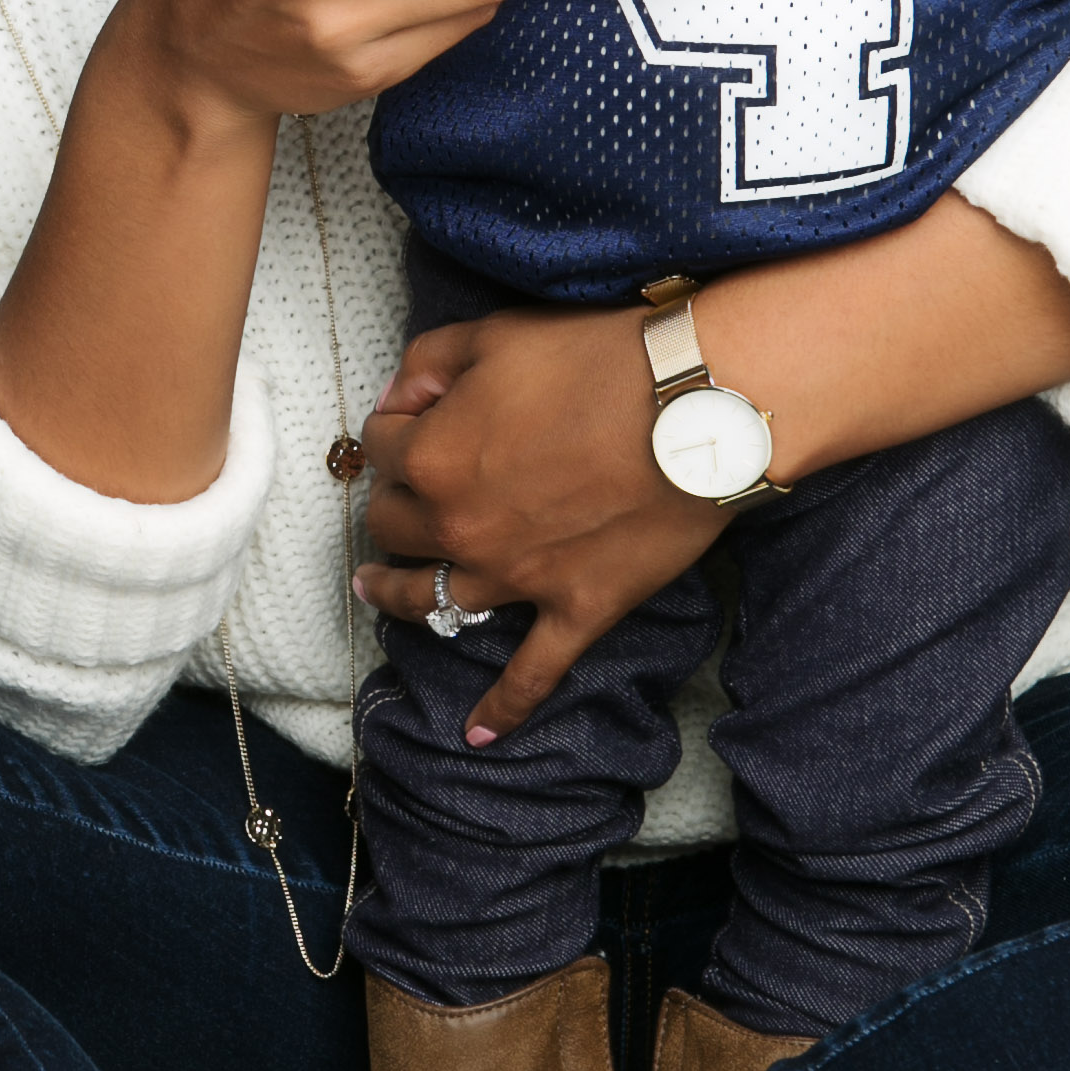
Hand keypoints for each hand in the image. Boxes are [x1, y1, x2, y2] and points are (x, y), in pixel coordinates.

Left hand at [352, 302, 725, 745]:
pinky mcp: (575, 611)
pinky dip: (501, 710)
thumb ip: (428, 362)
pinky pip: (530, 676)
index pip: (381, 445)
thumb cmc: (596, 360)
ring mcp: (516, 579)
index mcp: (433, 458)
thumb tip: (398, 396)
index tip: (408, 415)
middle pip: (393, 525)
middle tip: (398, 495)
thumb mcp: (495, 334)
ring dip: (395, 596)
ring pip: (432, 601)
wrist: (693, 409)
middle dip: (389, 505)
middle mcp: (459, 528)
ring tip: (375, 592)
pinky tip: (475, 736)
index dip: (392, 425)